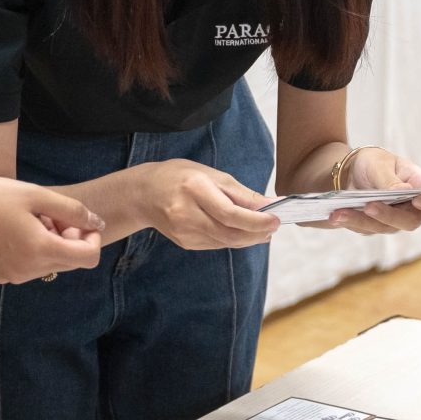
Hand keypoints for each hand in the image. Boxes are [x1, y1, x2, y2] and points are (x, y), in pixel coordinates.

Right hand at [0, 178, 103, 283]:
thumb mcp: (38, 195)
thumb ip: (72, 210)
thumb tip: (97, 223)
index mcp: (41, 249)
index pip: (89, 257)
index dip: (92, 238)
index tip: (80, 221)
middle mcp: (30, 270)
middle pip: (70, 262)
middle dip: (70, 239)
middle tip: (51, 215)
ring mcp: (14, 276)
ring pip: (50, 264)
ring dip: (50, 244)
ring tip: (30, 220)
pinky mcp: (2, 275)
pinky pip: (30, 268)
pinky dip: (33, 252)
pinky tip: (17, 231)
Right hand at [136, 159, 283, 250]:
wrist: (144, 194)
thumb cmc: (181, 177)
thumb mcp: (211, 175)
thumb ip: (241, 193)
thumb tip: (271, 205)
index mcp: (194, 189)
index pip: (230, 214)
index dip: (256, 221)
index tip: (276, 219)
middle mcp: (186, 213)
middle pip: (230, 232)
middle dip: (256, 233)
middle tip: (274, 227)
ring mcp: (184, 232)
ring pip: (226, 242)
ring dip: (248, 238)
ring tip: (263, 230)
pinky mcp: (185, 243)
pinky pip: (217, 244)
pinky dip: (233, 239)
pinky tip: (242, 232)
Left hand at [327, 148, 420, 236]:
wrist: (349, 172)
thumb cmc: (373, 163)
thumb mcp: (380, 164)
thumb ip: (391, 180)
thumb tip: (405, 194)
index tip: (418, 199)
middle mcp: (414, 210)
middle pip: (412, 222)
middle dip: (389, 215)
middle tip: (370, 206)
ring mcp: (395, 222)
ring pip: (384, 228)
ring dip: (362, 220)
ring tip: (340, 211)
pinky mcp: (374, 228)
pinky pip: (364, 229)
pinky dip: (349, 221)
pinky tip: (334, 215)